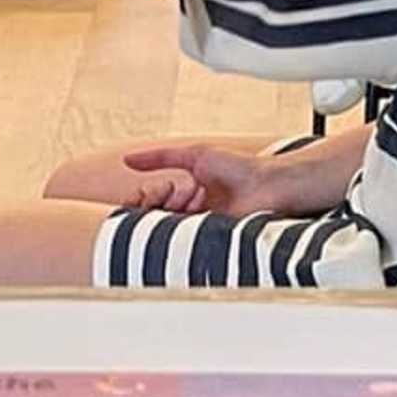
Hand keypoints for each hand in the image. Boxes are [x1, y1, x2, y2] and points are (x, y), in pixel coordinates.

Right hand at [112, 139, 343, 217]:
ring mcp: (197, 229)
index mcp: (184, 198)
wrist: (270, 184)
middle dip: (158, 200)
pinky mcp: (209, 241)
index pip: (148, 202)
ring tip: (198, 194)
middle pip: (152, 215)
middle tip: (184, 189)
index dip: (145, 195)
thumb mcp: (195, 156)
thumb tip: (127, 159)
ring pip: (163, 227)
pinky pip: (182, 240)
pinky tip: (193, 211)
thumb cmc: (240, 169)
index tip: (153, 189)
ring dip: (174, 208)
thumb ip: (160, 158)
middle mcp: (188, 216)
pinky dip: (181, 226)